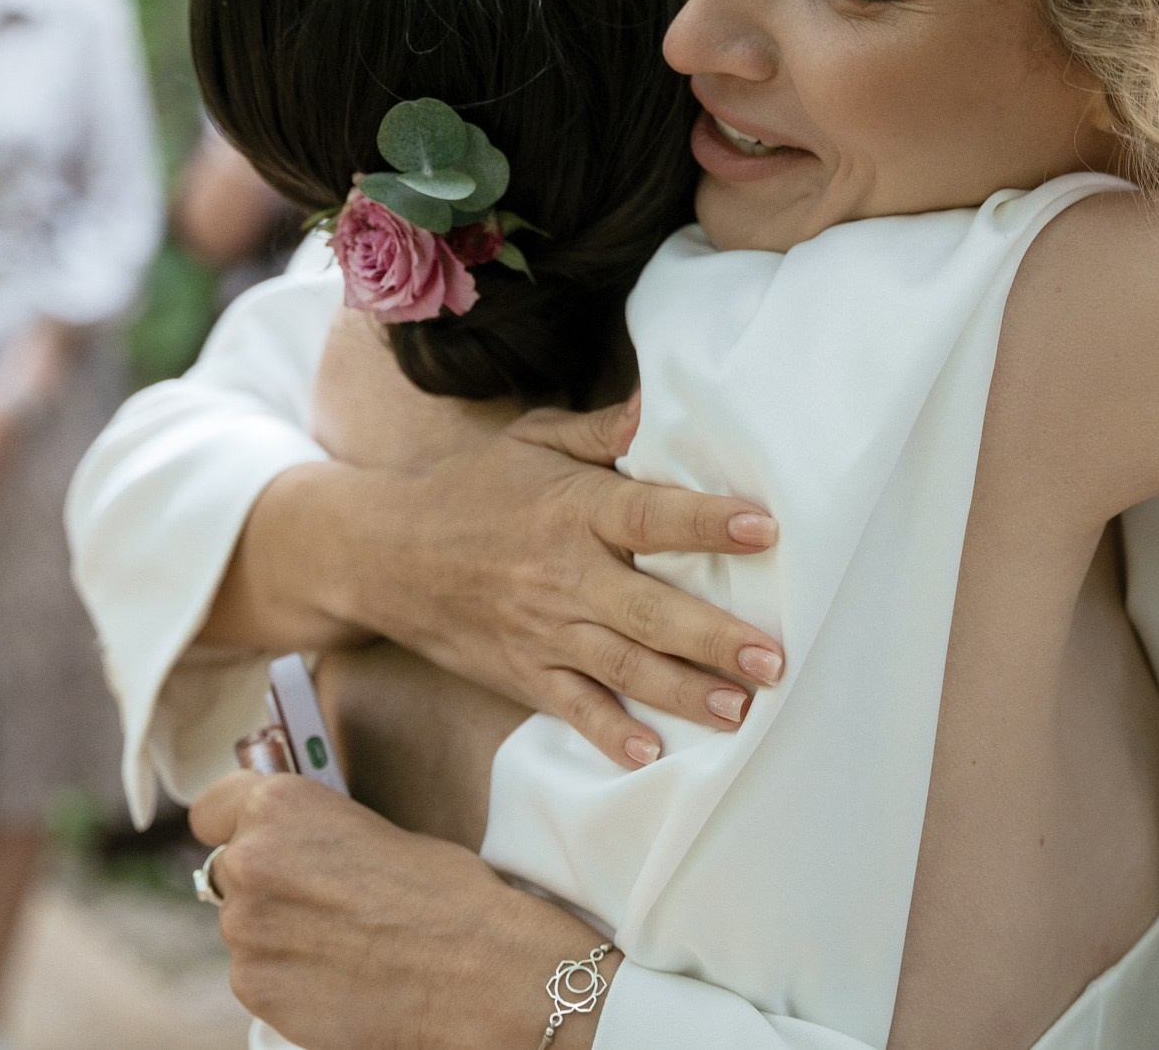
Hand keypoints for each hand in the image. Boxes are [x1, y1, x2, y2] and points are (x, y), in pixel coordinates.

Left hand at [190, 771, 615, 1049]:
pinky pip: (257, 974)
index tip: (254, 834)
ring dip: (278, 932)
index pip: (212, 809)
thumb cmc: (442, 891)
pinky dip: (287, 976)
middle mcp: (248, 862)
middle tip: (322, 899)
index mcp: (278, 806)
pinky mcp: (255, 988)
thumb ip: (312, 832)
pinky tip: (338, 975)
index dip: (235, 822)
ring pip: (245, 926)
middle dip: (266, 882)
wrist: (474, 969)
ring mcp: (245, 930)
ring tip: (342, 943)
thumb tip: (296, 847)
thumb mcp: (370, 827)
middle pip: (228, 870)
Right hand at [306, 396, 785, 768]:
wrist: (384, 553)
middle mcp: (564, 574)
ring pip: (622, 668)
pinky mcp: (524, 673)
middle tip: (774, 658)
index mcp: (574, 510)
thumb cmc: (472, 488)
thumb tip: (657, 402)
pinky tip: (650, 755)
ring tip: (739, 710)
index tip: (764, 528)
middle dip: (714, 637)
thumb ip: (602, 429)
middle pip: (648, 611)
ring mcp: (543, 630)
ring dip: (683, 692)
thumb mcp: (534, 439)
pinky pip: (571, 709)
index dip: (707, 522)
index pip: (650, 515)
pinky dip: (608, 735)